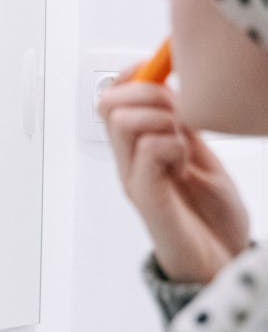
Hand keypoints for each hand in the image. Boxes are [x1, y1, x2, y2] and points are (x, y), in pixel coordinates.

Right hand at [97, 64, 249, 283]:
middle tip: (178, 114)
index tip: (158, 68)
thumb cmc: (212, 217)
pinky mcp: (147, 198)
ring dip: (162, 121)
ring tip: (183, 145)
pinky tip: (184, 166)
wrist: (222, 263)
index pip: (114, 97)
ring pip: (125, 122)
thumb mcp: (201, 155)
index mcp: (138, 148)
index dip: (133, 75)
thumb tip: (173, 85)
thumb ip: (183, 124)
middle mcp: (129, 161)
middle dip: (148, 94)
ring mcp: (134, 179)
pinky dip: (172, 147)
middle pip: (110, 103)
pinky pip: (148, 152)